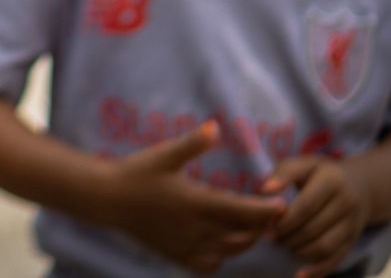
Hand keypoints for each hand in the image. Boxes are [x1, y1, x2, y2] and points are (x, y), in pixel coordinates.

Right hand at [99, 123, 284, 273]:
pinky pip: (209, 264)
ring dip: (245, 241)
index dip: (268, 210)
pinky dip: (222, 257)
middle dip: (261, 226)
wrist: (107, 198)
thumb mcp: (164, 153)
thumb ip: (193, 143)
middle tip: (270, 213)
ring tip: (251, 226)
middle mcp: (195, 229)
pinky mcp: (176, 255)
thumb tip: (215, 126)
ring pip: (230, 251)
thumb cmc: (136, 173)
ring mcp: (186, 245)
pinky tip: (221, 243)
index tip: (284, 205)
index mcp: (196, 203)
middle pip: (243, 235)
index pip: (244, 212)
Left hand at [262, 157, 371, 277]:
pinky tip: (300, 275)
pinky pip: (336, 259)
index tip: (268, 225)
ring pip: (325, 246)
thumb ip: (284, 173)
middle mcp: (347, 203)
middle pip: (314, 228)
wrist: (360, 186)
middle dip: (288, 237)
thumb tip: (266, 190)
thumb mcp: (304, 165)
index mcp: (333, 181)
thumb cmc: (320, 174)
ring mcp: (353, 224)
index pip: (306, 206)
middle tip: (272, 238)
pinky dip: (318, 270)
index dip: (284, 219)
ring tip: (284, 245)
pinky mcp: (354, 241)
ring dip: (299, 251)